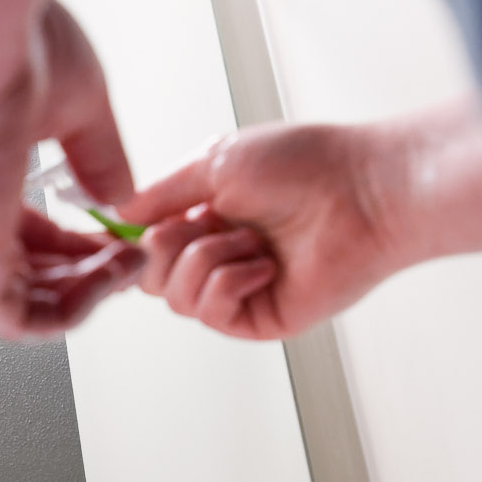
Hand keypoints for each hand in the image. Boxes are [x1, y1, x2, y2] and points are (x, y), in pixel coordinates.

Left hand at [0, 0, 144, 338]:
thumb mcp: (72, 108)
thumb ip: (96, 157)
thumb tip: (118, 196)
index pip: (17, 239)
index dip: (73, 248)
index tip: (115, 240)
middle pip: (23, 280)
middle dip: (87, 277)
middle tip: (132, 260)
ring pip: (24, 308)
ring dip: (88, 295)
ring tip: (131, 265)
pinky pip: (23, 320)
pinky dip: (74, 310)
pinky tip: (111, 276)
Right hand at [117, 121, 413, 340]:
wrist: (363, 192)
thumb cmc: (305, 166)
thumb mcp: (213, 162)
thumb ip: (161, 192)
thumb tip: (119, 213)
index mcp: (209, 218)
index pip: (149, 244)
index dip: (131, 241)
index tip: (118, 230)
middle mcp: (221, 257)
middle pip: (151, 278)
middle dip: (166, 247)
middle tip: (205, 222)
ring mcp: (240, 291)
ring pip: (175, 299)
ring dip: (205, 260)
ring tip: (250, 239)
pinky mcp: (260, 320)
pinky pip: (210, 313)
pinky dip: (228, 281)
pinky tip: (264, 263)